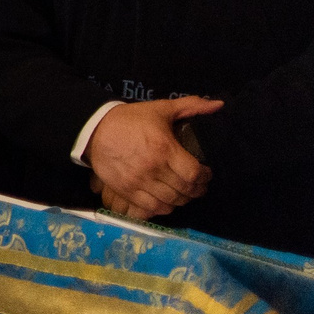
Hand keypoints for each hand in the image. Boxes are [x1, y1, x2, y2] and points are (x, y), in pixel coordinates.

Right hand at [84, 97, 218, 220]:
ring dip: (181, 200)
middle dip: (196, 190)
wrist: (94, 129)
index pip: (194, 174)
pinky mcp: (126, 190)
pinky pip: (151, 208)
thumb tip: (219, 104)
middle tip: (198, 186)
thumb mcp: (160, 109)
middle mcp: (153, 168)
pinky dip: (164, 208)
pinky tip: (167, 201)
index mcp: (164, 148)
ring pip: (170, 201)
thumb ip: (191, 106)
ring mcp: (138, 182)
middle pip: (184, 190)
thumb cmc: (130, 119)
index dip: (205, 178)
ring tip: (184, 194)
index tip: (206, 174)